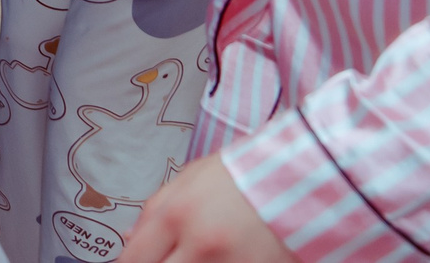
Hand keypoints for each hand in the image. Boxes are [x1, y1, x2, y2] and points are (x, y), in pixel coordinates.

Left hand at [123, 155, 297, 262]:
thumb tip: (129, 239)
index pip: (134, 259)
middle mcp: (201, 247)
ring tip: (199, 255)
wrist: (300, 179)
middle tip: (170, 256)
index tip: (134, 262)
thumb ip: (154, 210)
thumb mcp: (189, 179)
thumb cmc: (242, 176)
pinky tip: (222, 259)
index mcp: (177, 217)